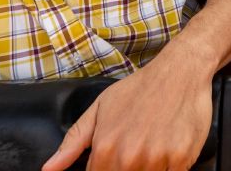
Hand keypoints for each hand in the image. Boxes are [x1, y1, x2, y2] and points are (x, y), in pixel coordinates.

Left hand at [44, 58, 211, 170]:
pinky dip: (169, 167)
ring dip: (149, 168)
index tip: (115, 159)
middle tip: (136, 145)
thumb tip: (48, 170)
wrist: (179, 71)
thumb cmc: (139, 89)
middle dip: (127, 168)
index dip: (104, 170)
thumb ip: (73, 142)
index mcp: (106, 148)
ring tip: (152, 144)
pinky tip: (168, 148)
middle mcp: (130, 157)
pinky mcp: (182, 158)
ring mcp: (157, 159)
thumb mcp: (100, 109)